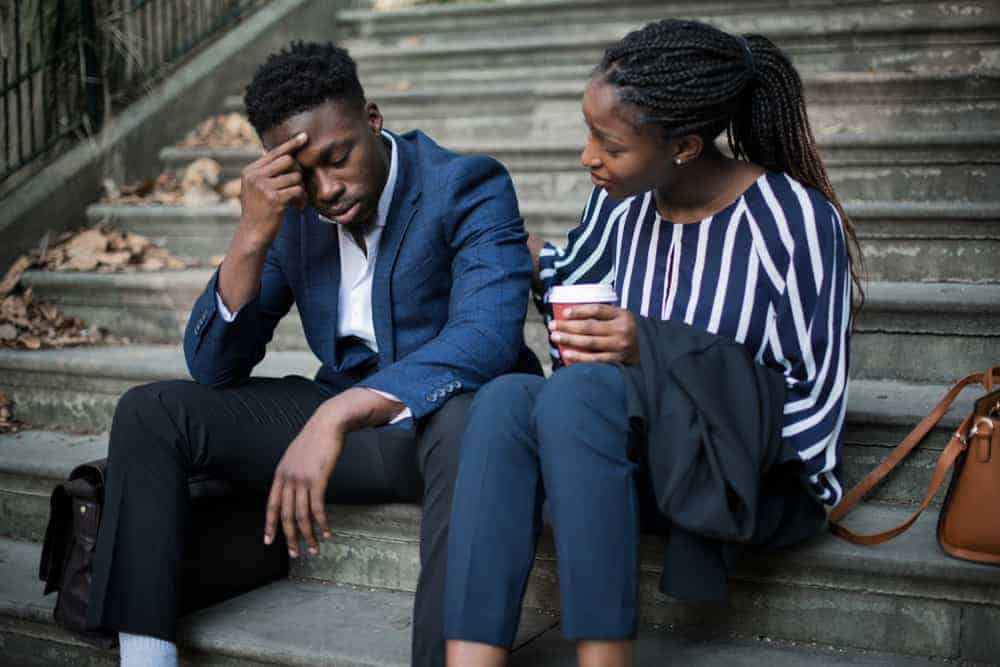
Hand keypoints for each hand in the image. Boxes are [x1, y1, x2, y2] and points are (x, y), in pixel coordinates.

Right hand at [238, 132, 307, 250]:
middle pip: (288, 161)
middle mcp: (255, 176)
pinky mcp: (274, 199)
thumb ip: (263, 171)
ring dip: (300, 189)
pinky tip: (297, 207)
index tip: (304, 137)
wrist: (253, 233)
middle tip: (297, 186)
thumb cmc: (258, 211)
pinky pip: (298, 190)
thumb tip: (268, 150)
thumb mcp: (255, 188)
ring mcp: (263, 187)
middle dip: (297, 172)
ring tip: (296, 201)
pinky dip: (301, 199)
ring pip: (295, 177)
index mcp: (250, 171)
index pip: (274, 152)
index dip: (291, 144)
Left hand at [264, 403, 342, 557]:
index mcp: (280, 474)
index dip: (270, 525)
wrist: (328, 423)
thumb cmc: (316, 438)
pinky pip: (317, 509)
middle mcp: (288, 479)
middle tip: (295, 554)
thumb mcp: (296, 455)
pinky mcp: (317, 480)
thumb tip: (295, 485)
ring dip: (308, 536)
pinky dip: (322, 524)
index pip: (271, 505)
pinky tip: (327, 533)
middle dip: (290, 538)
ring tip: (315, 549)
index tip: (268, 541)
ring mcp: (302, 480)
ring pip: (301, 516)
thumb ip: (293, 471)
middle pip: (285, 515)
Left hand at [549, 304, 639, 364]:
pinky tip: (567, 354)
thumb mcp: (619, 317)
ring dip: (570, 340)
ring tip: (555, 337)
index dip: (579, 310)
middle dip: (568, 326)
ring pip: (590, 343)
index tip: (564, 313)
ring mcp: (620, 347)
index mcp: (622, 315)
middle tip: (552, 326)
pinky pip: (595, 359)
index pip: (597, 310)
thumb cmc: (624, 330)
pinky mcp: (617, 361)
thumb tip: (570, 312)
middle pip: (590, 327)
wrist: (645, 350)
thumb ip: (602, 314)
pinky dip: (579, 357)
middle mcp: (622, 330)